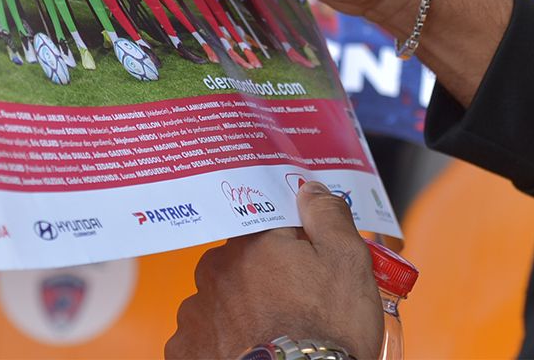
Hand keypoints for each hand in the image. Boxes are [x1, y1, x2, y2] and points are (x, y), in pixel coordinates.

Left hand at [167, 182, 381, 359]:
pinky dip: (220, 343)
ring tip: (272, 333)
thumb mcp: (348, 261)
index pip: (264, 227)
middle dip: (261, 278)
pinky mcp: (186, 349)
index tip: (304, 264)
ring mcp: (196, 312)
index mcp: (251, 241)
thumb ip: (327, 215)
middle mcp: (216, 271)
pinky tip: (247, 349)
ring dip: (238, 312)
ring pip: (219, 301)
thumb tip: (309, 190)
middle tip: (294, 304)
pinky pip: (201, 337)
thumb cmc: (327, 329)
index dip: (286, 246)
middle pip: (239, 264)